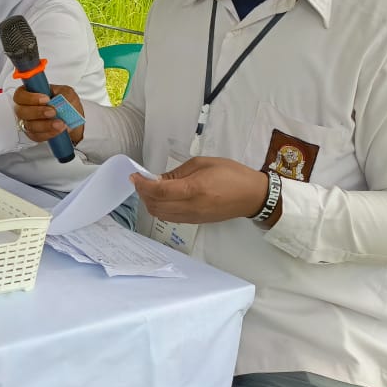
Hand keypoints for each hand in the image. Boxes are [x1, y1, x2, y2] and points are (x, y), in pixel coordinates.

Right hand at [13, 84, 83, 144]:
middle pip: (21, 111)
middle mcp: (26, 107)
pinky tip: (58, 129)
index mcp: (31, 93)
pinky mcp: (34, 134)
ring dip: (45, 124)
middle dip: (38, 112)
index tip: (46, 99)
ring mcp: (28, 122)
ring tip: (60, 122)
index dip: (30, 98)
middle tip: (53, 112)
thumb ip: (62, 94)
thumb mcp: (68, 93)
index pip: (20, 94)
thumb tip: (58, 101)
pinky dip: (48, 133)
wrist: (74, 121)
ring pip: (29, 125)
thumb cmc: (67, 105)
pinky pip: (37, 136)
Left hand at [131, 156, 269, 223]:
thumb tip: (158, 179)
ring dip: (149, 202)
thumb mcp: (203, 164)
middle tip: (140, 180)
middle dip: (143, 193)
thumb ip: (177, 173)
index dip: (142, 184)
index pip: (159, 190)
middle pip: (155, 205)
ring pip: (160, 214)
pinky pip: (170, 218)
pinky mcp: (195, 222)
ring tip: (148, 188)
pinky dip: (159, 208)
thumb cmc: (231, 174)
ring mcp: (192, 217)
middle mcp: (191, 207)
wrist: (252, 196)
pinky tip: (161, 197)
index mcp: (194, 189)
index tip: (134, 176)